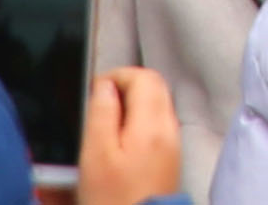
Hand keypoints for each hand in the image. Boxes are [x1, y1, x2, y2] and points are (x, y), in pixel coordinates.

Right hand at [78, 67, 180, 204]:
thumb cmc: (114, 200)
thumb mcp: (96, 155)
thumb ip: (102, 114)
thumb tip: (105, 85)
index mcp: (152, 123)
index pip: (144, 77)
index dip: (117, 76)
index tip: (94, 89)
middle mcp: (169, 129)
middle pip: (154, 88)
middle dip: (126, 87)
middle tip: (98, 102)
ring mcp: (172, 144)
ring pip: (155, 106)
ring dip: (131, 104)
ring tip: (104, 123)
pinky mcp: (169, 159)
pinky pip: (156, 126)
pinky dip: (137, 122)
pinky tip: (118, 142)